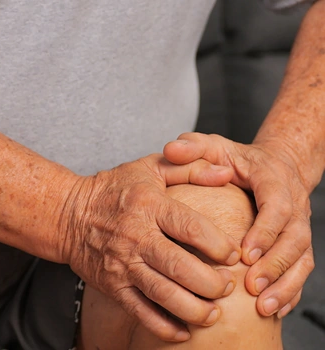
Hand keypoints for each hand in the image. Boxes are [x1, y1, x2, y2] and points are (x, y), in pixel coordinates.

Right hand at [59, 154, 240, 341]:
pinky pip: (140, 311)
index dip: (218, 245)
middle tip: (227, 287)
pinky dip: (163, 327)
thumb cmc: (114, 189)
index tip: (234, 255)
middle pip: (179, 267)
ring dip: (193, 309)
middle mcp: (136, 236)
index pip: (190, 227)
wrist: (68, 214)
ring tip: (213, 313)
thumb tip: (226, 172)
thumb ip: (190, 167)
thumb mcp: (149, 168)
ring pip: (162, 294)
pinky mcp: (112, 285)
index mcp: (149, 205)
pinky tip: (183, 332)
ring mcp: (122, 264)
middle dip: (211, 283)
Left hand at [164, 132, 314, 318]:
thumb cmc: (238, 159)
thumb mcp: (214, 146)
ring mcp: (298, 226)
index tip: (244, 253)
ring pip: (301, 258)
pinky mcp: (297, 243)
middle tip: (252, 287)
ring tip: (263, 307)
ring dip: (285, 284)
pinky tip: (274, 311)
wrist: (276, 165)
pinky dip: (290, 291)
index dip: (265, 230)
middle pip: (294, 238)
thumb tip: (170, 149)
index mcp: (274, 180)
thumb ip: (193, 146)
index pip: (277, 206)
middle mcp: (293, 205)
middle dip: (275, 265)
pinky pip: (301, 270)